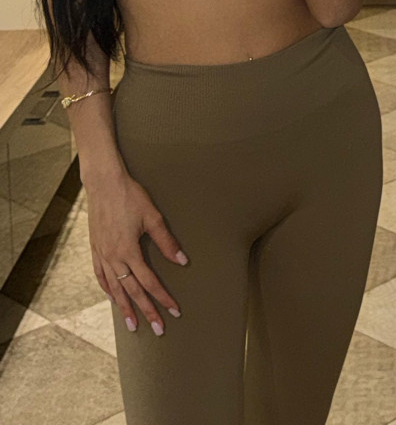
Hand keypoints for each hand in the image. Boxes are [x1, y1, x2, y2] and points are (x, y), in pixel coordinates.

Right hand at [86, 170, 186, 335]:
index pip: (149, 282)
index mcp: (128, 251)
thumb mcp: (152, 216)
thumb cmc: (130, 196)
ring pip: (115, 288)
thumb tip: (182, 261)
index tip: (174, 310)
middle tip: (158, 329)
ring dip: (125, 307)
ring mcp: (102, 255)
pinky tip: (114, 297)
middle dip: (146, 311)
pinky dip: (108, 290)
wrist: (103, 183)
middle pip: (132, 291)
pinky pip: (101, 276)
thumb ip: (167, 241)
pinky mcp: (95, 249)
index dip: (162, 297)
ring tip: (133, 324)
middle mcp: (113, 258)